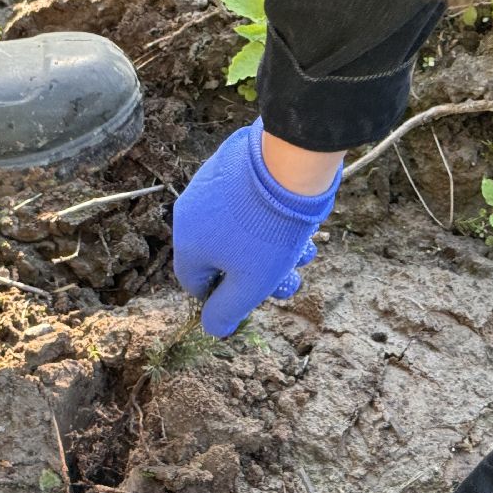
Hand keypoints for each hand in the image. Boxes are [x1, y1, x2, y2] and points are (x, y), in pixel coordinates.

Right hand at [173, 120, 340, 335]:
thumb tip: (213, 328)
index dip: (223, 297)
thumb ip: (227, 310)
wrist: (286, 164)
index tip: (253, 296)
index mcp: (188, 244)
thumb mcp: (250, 283)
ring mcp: (208, 185)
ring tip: (305, 249)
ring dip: (271, 246)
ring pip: (238, 229)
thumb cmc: (267, 231)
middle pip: (222, 256)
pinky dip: (264, 214)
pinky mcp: (228, 164)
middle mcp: (190, 213)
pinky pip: (243, 200)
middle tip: (292, 275)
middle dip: (261, 271)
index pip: (195, 284)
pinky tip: (295, 218)